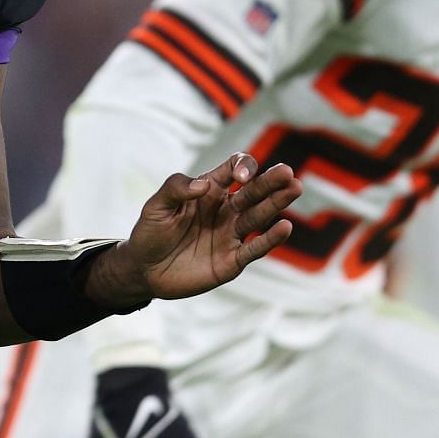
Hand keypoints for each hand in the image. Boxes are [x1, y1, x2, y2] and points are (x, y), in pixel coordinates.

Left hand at [88, 154, 300, 306]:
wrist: (143, 270)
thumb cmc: (150, 232)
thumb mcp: (156, 206)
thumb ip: (176, 189)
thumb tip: (204, 185)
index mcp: (209, 190)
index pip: (234, 170)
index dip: (242, 168)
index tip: (241, 177)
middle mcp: (225, 210)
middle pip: (253, 192)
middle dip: (271, 182)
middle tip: (288, 174)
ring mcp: (230, 234)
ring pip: (258, 216)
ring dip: (276, 203)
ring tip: (294, 189)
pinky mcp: (232, 260)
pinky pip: (254, 249)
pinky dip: (270, 239)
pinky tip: (285, 227)